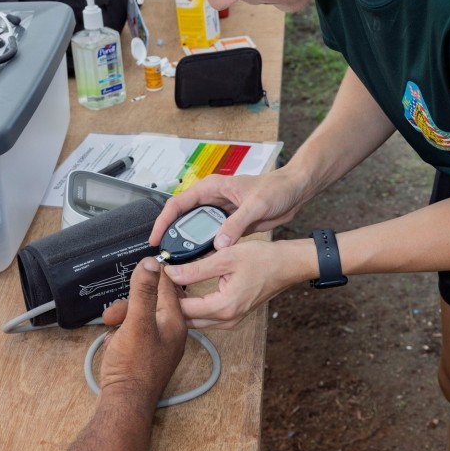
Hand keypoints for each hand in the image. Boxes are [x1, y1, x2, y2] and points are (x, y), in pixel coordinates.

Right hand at [99, 258, 187, 408]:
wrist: (123, 406)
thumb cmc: (133, 367)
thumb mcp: (137, 322)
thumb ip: (143, 292)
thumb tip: (151, 262)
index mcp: (175, 322)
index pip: (167, 286)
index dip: (150, 276)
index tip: (136, 268)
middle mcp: (171, 333)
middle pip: (150, 303)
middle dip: (128, 305)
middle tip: (112, 314)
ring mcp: (159, 346)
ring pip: (139, 319)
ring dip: (121, 320)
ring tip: (109, 331)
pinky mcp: (146, 357)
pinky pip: (133, 335)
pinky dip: (121, 337)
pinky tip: (113, 346)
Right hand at [149, 166, 310, 251]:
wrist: (294, 191)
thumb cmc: (276, 188)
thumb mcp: (256, 205)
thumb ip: (236, 224)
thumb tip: (219, 243)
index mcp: (212, 187)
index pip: (178, 203)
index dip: (163, 221)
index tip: (155, 238)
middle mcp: (212, 200)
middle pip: (183, 219)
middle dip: (174, 237)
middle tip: (167, 256)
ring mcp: (220, 213)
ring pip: (196, 230)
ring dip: (190, 245)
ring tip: (182, 262)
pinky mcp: (230, 225)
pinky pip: (212, 238)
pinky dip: (206, 249)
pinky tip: (202, 261)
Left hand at [162, 235, 315, 329]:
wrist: (287, 265)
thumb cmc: (264, 260)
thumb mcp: (226, 258)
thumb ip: (196, 268)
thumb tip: (171, 272)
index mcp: (224, 307)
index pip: (183, 309)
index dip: (167, 293)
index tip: (158, 278)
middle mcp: (227, 320)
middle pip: (187, 319)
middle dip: (171, 303)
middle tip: (160, 284)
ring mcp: (231, 320)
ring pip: (196, 320)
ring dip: (183, 305)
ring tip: (172, 285)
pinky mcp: (234, 316)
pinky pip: (207, 317)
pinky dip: (195, 306)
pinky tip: (188, 290)